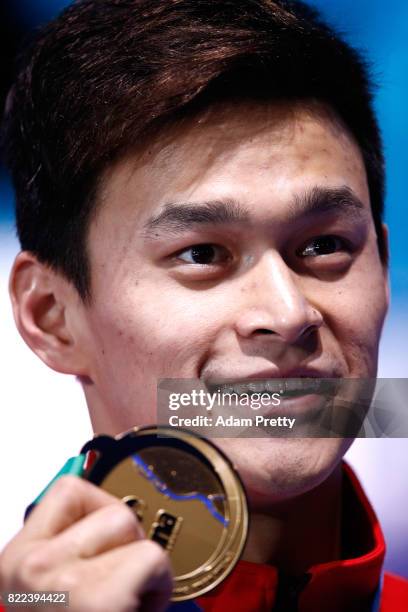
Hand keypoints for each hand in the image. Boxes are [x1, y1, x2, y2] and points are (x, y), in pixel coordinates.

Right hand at [0, 476, 172, 611]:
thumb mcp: (45, 591)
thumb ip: (67, 548)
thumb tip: (106, 515)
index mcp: (14, 562)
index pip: (68, 490)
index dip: (100, 509)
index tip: (107, 538)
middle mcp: (32, 567)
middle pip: (110, 509)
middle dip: (126, 546)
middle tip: (119, 588)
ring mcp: (65, 583)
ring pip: (132, 529)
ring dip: (145, 569)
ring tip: (128, 603)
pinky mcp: (101, 602)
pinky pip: (153, 559)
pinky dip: (160, 586)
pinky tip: (137, 610)